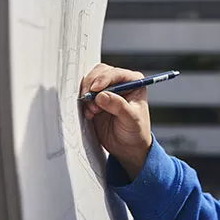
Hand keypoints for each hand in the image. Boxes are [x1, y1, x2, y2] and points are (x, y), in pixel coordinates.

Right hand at [81, 63, 151, 179]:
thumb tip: (102, 95)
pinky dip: (84, 103)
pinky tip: (90, 114)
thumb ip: (118, 106)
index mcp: (133, 82)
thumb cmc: (136, 132)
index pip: (116, 73)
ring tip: (93, 111)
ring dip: (87, 94)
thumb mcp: (131, 119)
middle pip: (100, 73)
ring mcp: (106, 90)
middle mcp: (119, 83)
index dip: (104, 78)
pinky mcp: (95, 100)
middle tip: (89, 99)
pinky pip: (85, 94)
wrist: (127, 147)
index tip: (95, 89)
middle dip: (92, 85)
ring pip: (90, 82)